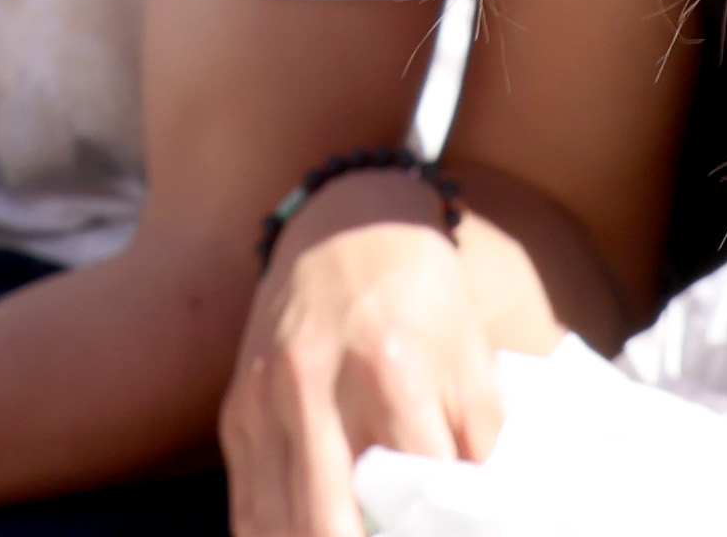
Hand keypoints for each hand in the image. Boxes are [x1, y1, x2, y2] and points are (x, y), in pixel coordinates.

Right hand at [228, 188, 556, 535]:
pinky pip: (245, 502)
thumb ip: (481, 437)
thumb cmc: (419, 291)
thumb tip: (489, 511)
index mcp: (388, 367)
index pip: (417, 483)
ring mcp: (266, 400)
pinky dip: (269, 536)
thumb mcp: (469, 352)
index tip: (446, 528)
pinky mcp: (237, 410)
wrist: (345, 221)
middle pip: (330, 520)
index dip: (435, 525)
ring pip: (278, 522)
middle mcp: (315, 385)